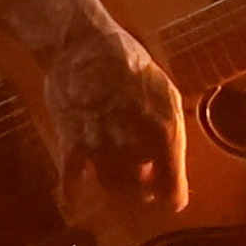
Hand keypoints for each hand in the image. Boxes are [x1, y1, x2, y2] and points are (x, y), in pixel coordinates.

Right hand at [37, 15, 187, 217]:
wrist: (83, 43)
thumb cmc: (129, 65)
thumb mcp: (164, 92)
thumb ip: (167, 131)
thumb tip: (163, 164)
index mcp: (165, 128)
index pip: (173, 184)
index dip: (171, 197)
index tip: (169, 201)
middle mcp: (135, 141)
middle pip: (141, 189)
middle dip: (143, 190)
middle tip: (142, 184)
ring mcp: (102, 143)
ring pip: (111, 184)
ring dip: (116, 185)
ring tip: (117, 174)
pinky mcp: (72, 140)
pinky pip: (72, 178)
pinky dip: (72, 193)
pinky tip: (71, 201)